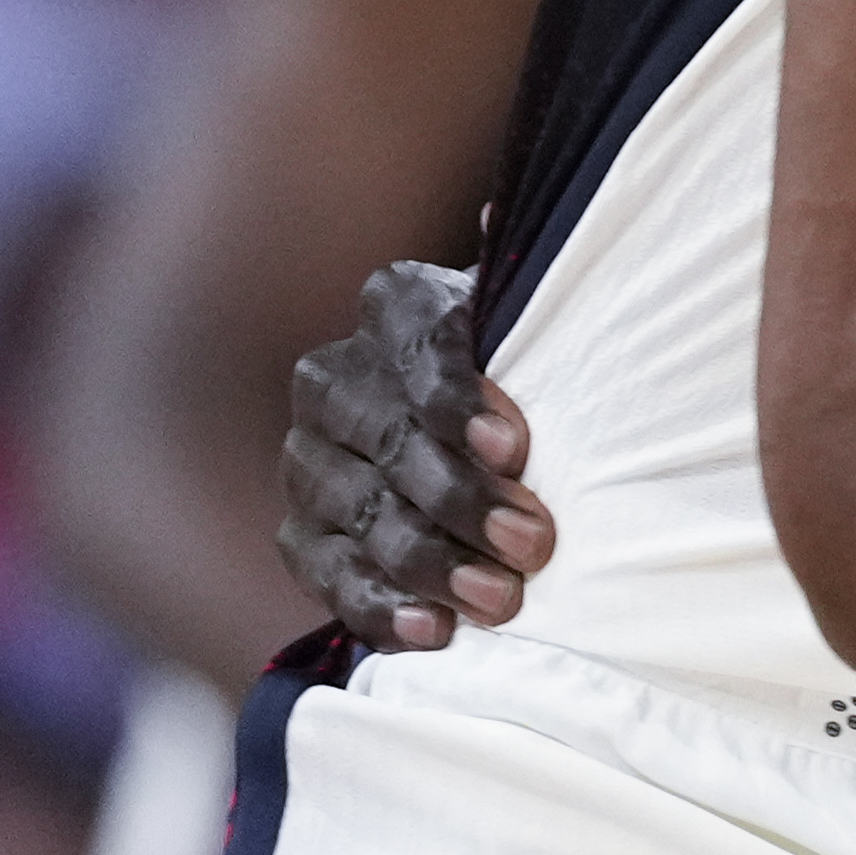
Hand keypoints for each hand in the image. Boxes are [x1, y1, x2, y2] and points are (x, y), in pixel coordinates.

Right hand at [275, 261, 553, 653]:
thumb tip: (500, 222)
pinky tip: (432, 632)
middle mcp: (337, 376)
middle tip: (534, 542)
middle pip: (385, 436)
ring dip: (427, 559)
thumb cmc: (539, 373)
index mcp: (399, 306)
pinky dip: (378, 606)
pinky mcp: (304, 534)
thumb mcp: (551, 322)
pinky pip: (326, 572)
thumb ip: (540, 284)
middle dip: (459, 496)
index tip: (517, 448)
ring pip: (354, 508)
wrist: (492, 443)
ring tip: (501, 599)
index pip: (418, 344)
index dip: (461, 399)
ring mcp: (309, 459)